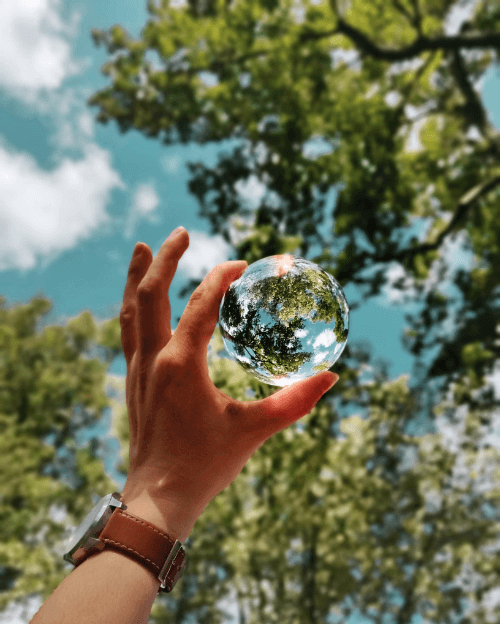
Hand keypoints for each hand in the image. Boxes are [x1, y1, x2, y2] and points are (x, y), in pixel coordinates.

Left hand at [119, 228, 338, 527]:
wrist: (157, 500)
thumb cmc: (205, 465)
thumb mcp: (254, 430)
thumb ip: (294, 402)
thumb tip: (332, 378)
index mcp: (181, 365)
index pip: (200, 304)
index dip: (221, 278)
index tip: (241, 264)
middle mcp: (153, 359)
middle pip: (150, 294)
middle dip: (165, 259)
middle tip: (180, 232)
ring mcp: (138, 369)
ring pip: (130, 310)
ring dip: (138, 276)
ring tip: (143, 248)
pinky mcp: (134, 381)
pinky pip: (128, 331)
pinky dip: (134, 306)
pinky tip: (141, 300)